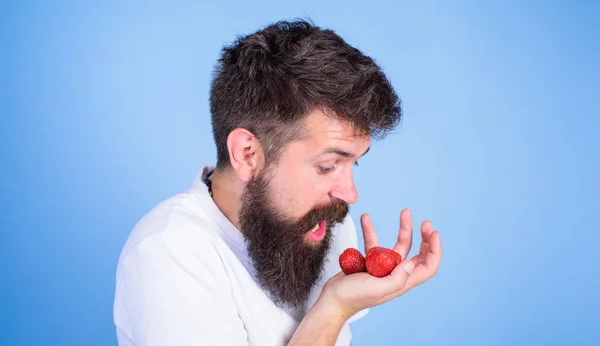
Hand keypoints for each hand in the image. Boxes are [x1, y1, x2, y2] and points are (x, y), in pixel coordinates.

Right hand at [320, 209, 441, 318]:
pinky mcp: (370, 261)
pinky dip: (371, 230)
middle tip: (425, 223)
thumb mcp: (376, 289)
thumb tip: (410, 262)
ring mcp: (383, 267)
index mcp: (402, 282)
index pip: (427, 267)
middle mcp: (396, 274)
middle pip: (418, 255)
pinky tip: (366, 219)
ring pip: (399, 245)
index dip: (434, 250)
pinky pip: (375, 242)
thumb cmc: (353, 297)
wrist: (332, 299)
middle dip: (424, 239)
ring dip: (403, 229)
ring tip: (405, 212)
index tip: (433, 232)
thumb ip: (396, 278)